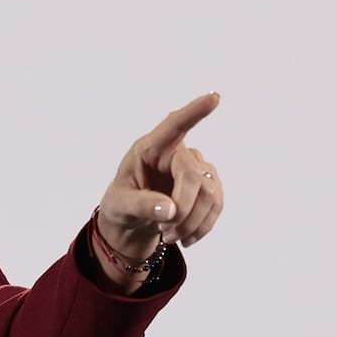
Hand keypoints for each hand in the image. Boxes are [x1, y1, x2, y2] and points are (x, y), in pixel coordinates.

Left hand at [98, 92, 223, 263]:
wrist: (132, 221)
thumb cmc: (121, 205)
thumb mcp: (120, 206)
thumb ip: (141, 205)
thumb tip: (171, 210)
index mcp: (149, 149)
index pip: (173, 125)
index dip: (194, 112)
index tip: (214, 97)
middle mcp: (175, 153)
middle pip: (192, 174)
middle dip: (183, 207)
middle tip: (165, 232)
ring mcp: (195, 168)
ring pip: (209, 193)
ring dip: (191, 222)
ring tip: (169, 236)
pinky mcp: (207, 186)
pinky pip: (216, 205)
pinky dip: (202, 227)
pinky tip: (186, 238)